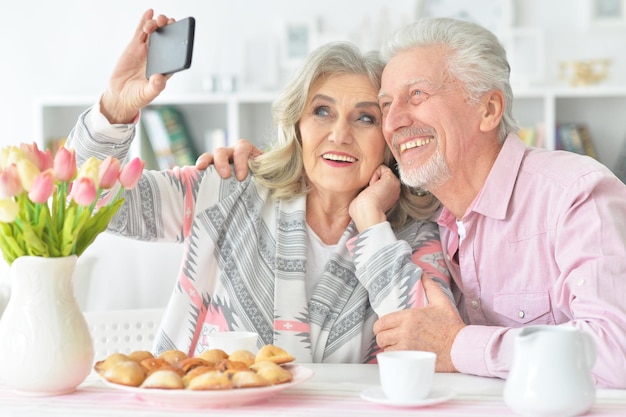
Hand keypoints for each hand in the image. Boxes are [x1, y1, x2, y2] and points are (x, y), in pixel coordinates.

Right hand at [100, 9, 173, 123]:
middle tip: (169, 22)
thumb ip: (154, 87)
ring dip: (157, 24)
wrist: (120, 96)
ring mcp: (146, 51)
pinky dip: (144, 21)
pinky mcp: (134, 47)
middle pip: (167, 39)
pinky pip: (140, 32)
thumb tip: (159, 78)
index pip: (176, 53)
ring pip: (154, 33)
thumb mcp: (147, 94)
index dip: (180, 42)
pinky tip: (149, 12)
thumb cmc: (137, 97)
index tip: (182, 33)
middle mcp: (158, 57)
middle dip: (169, 28)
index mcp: (166, 68)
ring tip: (157, 21)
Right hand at [195, 139, 262, 179]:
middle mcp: (231, 152)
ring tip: (200, 168)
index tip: (241, 177)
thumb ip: (267, 173)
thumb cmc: (264, 175)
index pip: (242, 150)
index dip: (241, 162)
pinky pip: (204, 168)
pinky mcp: (213, 170)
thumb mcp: (268, 172)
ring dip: (205, 161)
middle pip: (222, 151)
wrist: (260, 180)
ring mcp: (220, 161)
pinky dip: (199, 171)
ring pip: (210, 156)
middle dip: (222, 162)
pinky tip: (195, 176)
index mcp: (246, 150)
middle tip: (225, 175)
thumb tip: (268, 182)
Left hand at [348, 164, 399, 231]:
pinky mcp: (391, 178)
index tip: (367, 195)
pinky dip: (374, 175)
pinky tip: (372, 186)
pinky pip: (381, 168)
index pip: (378, 182)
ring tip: (371, 190)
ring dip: (372, 178)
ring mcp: (394, 184)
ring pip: (380, 171)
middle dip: (371, 180)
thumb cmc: (362, 212)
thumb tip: (362, 189)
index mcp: (388, 196)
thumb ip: (365, 192)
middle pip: (379, 175)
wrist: (367, 213)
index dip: (369, 185)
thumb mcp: (363, 200)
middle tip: (369, 192)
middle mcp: (393, 189)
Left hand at [373, 274, 464, 371]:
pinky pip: (394, 359)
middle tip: (390, 338)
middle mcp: (406, 331)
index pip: (382, 322)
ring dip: (390, 348)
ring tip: (397, 346)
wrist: (462, 346)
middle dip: (383, 337)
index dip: (380, 326)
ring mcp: (408, 346)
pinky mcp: (412, 359)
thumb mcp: (441, 302)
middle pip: (380, 337)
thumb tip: (423, 274)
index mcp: (409, 316)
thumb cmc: (452, 325)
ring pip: (386, 349)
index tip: (384, 328)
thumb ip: (429, 287)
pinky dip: (396, 358)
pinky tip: (402, 355)